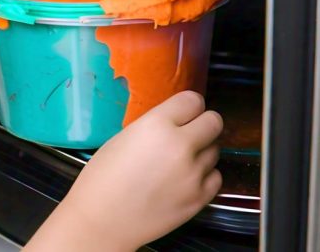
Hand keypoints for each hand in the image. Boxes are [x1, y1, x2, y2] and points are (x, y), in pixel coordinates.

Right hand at [26, 91, 222, 250]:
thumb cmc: (103, 176)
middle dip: (203, 124)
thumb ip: (155, 126)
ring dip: (202, 151)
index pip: (193, 100)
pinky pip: (216, 176)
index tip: (183, 112)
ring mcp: (194, 173)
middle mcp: (181, 145)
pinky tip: (185, 179)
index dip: (188, 106)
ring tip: (180, 161)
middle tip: (188, 133)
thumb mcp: (125, 137)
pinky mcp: (201, 198)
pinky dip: (204, 175)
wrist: (104, 219)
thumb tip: (175, 123)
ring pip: (215, 150)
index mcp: (157, 125)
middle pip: (214, 121)